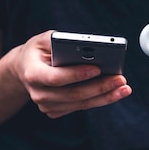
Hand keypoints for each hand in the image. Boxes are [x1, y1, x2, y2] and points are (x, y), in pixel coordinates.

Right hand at [11, 30, 132, 118]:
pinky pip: (81, 107)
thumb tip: (87, 46)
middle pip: (73, 94)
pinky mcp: (56, 111)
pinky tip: (115, 92)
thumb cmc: (39, 50)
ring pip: (80, 103)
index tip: (98, 68)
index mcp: (32, 74)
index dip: (77, 74)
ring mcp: (47, 105)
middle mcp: (38, 93)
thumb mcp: (45, 39)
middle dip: (99, 86)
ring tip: (124, 87)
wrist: (24, 69)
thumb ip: (62, 40)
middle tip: (120, 79)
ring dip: (105, 96)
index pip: (56, 78)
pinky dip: (100, 100)